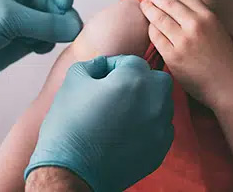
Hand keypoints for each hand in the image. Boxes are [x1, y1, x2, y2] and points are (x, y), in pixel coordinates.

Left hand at [0, 0, 82, 92]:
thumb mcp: (8, 18)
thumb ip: (45, 22)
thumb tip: (75, 28)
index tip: (63, 5)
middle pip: (55, 0)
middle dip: (63, 14)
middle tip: (66, 31)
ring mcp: (21, 22)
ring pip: (53, 22)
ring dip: (57, 31)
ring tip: (47, 41)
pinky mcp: (20, 42)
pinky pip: (45, 39)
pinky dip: (48, 44)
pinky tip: (36, 49)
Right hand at [26, 55, 173, 191]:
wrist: (71, 171)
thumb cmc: (69, 125)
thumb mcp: (73, 81)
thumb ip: (93, 64)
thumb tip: (104, 65)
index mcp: (133, 80)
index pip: (132, 61)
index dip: (115, 67)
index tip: (103, 78)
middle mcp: (154, 101)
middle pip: (157, 79)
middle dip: (141, 81)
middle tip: (119, 92)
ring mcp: (160, 127)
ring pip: (163, 103)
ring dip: (148, 102)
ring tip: (123, 112)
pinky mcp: (160, 149)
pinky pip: (163, 127)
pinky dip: (150, 125)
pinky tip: (128, 131)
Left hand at [140, 0, 232, 109]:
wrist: (226, 85)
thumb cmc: (222, 58)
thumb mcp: (217, 29)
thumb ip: (200, 16)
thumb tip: (179, 3)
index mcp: (208, 17)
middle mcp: (195, 26)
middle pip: (168, 3)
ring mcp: (183, 42)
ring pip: (159, 19)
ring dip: (148, 10)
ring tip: (144, 6)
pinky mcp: (173, 57)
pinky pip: (156, 37)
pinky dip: (151, 30)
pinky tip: (151, 28)